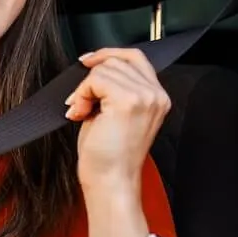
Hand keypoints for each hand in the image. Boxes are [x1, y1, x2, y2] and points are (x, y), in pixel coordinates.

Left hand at [66, 49, 170, 191]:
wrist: (111, 181)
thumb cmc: (109, 155)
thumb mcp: (116, 113)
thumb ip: (116, 88)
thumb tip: (94, 67)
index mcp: (157, 97)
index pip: (135, 57)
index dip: (108, 55)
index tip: (87, 61)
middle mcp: (156, 94)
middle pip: (117, 60)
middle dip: (91, 78)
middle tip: (81, 104)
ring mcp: (145, 96)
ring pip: (104, 69)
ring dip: (84, 89)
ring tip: (82, 111)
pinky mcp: (128, 100)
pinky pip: (96, 79)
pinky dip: (81, 94)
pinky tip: (80, 113)